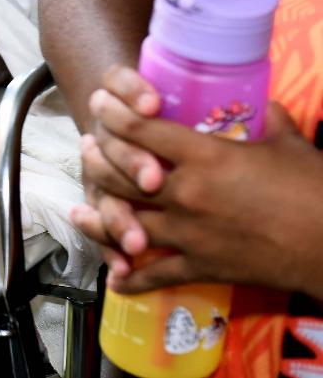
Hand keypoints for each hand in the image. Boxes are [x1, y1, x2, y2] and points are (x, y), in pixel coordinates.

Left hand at [76, 78, 322, 298]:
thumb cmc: (315, 192)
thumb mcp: (290, 145)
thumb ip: (270, 120)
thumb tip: (266, 104)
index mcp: (205, 157)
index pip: (142, 130)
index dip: (114, 114)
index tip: (99, 101)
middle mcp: (186, 193)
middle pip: (121, 173)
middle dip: (97, 157)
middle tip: (87, 146)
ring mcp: (189, 233)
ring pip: (126, 221)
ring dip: (100, 215)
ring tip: (81, 208)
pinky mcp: (201, 266)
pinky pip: (156, 275)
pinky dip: (133, 279)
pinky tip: (116, 278)